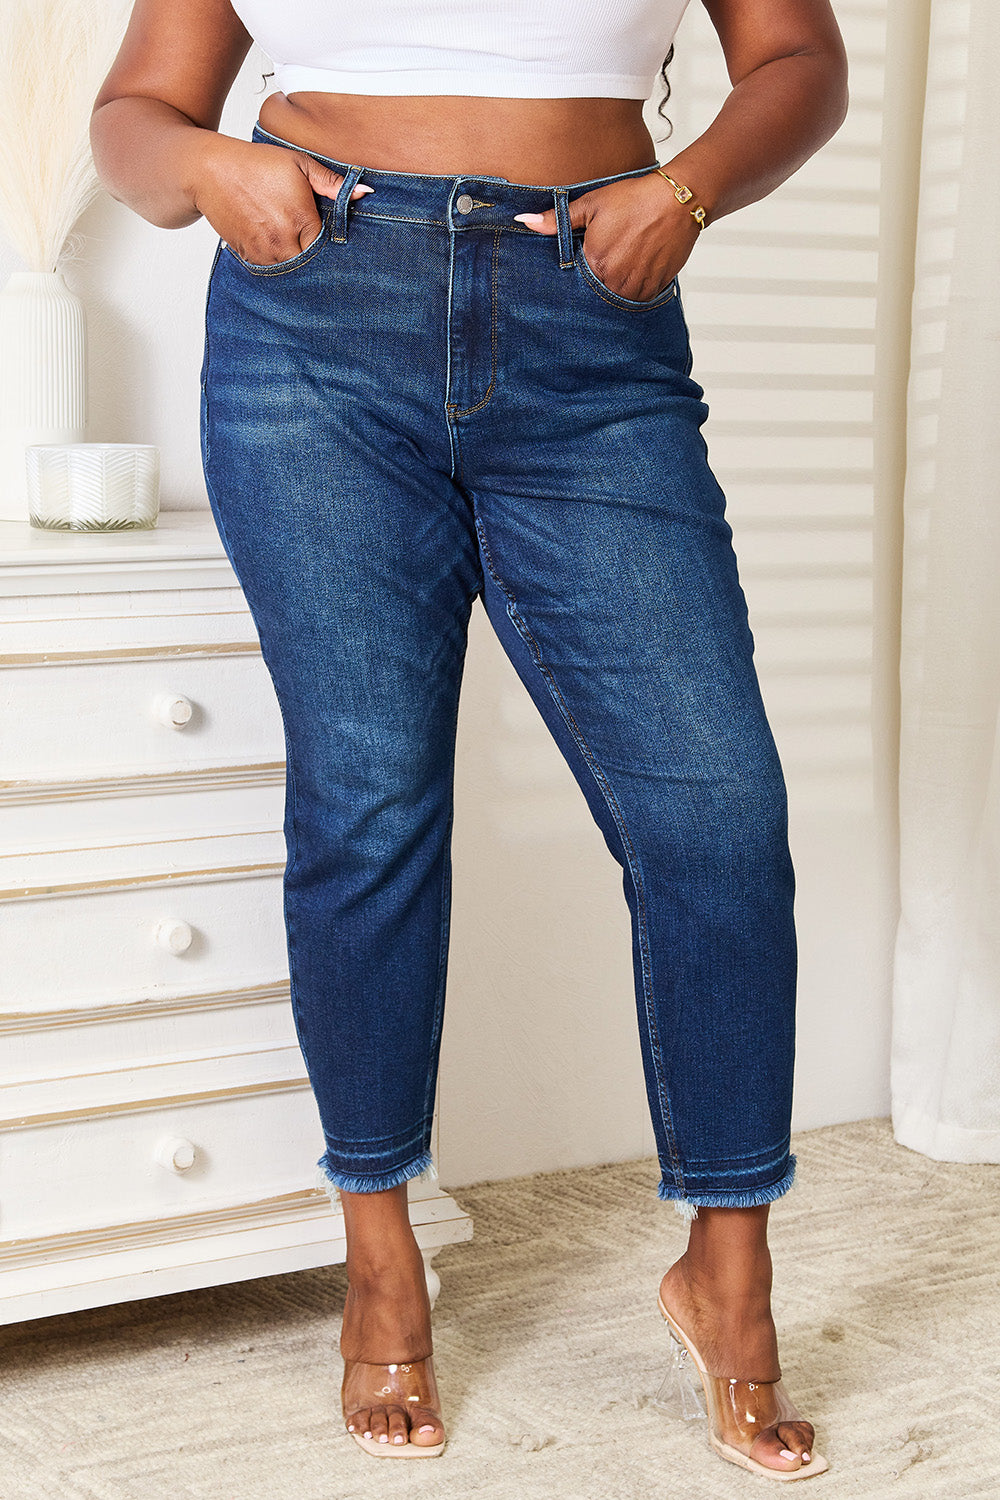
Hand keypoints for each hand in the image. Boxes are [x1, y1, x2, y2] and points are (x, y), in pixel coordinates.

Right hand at [191, 135, 373, 265]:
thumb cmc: (258, 164)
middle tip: (332, 266)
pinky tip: (285, 258)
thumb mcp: (298, 164)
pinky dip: (280, 268)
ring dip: (300, 269)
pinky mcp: (248, 258)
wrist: (210, 171)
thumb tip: (367, 193)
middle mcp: (283, 242)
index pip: (328, 250)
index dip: (336, 252)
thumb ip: (332, 183)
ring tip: (309, 263)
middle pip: (312, 267)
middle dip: (321, 265)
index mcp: (301, 220)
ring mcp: (264, 254)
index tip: (343, 252)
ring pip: (292, 274)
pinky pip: (271, 272)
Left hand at [515, 172, 700, 302]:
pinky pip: (637, 299)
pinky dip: (634, 288)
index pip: (575, 282)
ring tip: (623, 262)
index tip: (586, 260)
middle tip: (609, 258)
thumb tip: (523, 221)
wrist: (678, 200)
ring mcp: (636, 287)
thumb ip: (557, 219)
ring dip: (615, 286)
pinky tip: (636, 267)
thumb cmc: (634, 199)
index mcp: (594, 263)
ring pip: (617, 297)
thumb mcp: (591, 204)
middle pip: (596, 292)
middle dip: (597, 280)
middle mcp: (614, 280)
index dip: (579, 272)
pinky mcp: (654, 288)